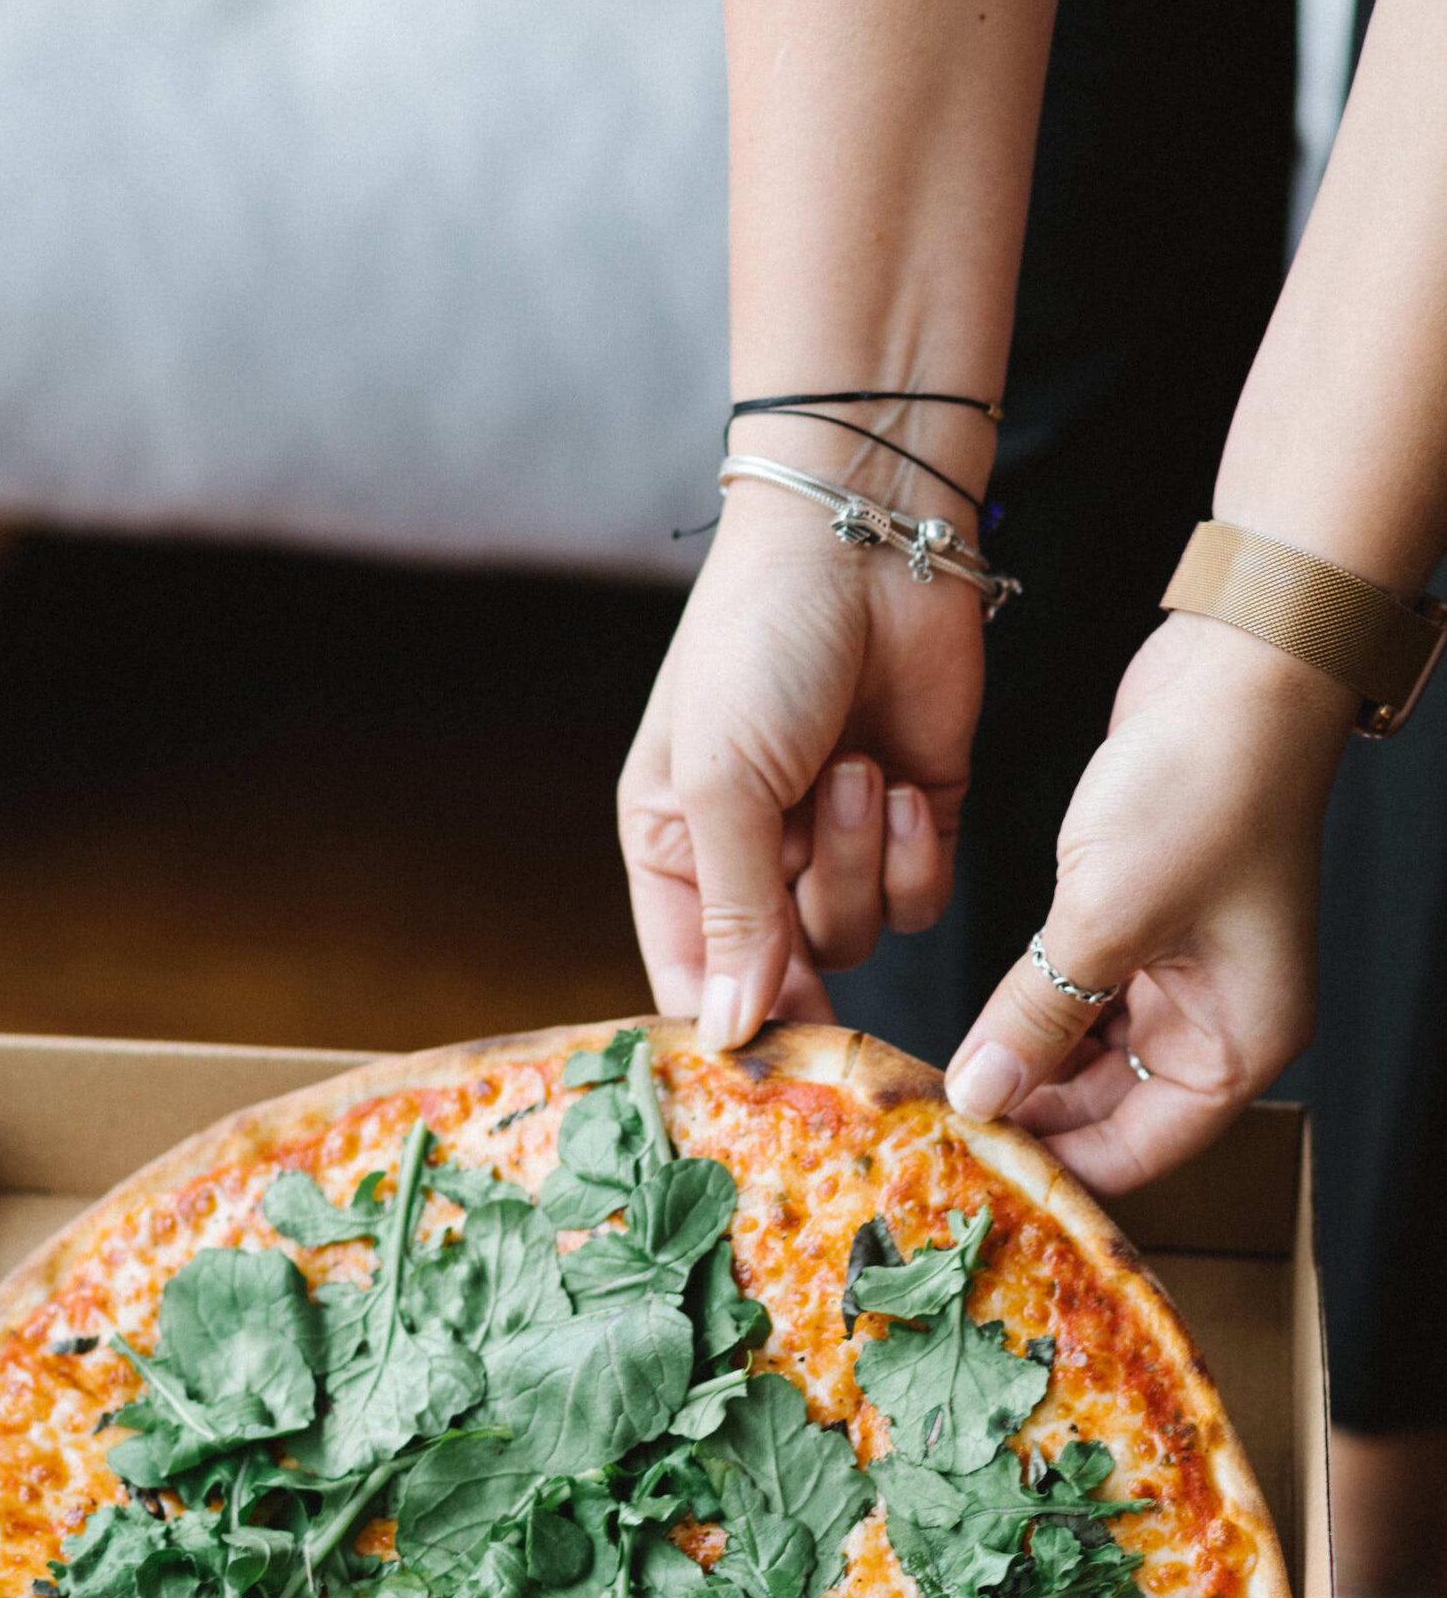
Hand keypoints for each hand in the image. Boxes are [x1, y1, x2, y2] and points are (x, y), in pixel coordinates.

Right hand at [619, 473, 985, 1048]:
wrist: (868, 542)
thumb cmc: (760, 644)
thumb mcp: (720, 782)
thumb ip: (730, 913)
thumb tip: (725, 1031)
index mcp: (676, 847)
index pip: (687, 973)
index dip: (720, 1019)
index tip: (755, 1054)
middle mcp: (755, 858)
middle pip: (781, 971)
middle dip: (803, 932)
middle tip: (812, 896)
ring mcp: (839, 844)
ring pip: (857, 938)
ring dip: (861, 863)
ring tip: (855, 772)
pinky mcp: (915, 825)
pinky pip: (920, 902)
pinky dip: (914, 853)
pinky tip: (901, 778)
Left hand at [945, 614, 1355, 1194]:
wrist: (1237, 666)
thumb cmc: (1206, 785)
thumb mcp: (1103, 918)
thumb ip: (1035, 1019)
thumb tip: (979, 1097)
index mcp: (1240, 1044)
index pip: (1139, 1154)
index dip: (1055, 1165)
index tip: (970, 1164)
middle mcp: (1217, 1020)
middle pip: (1106, 1110)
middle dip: (1027, 1113)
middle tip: (934, 1123)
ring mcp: (1180, 972)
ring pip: (1082, 1052)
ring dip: (1020, 1057)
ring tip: (939, 1075)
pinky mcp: (1140, 924)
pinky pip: (1075, 994)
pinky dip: (1027, 1006)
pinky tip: (969, 1014)